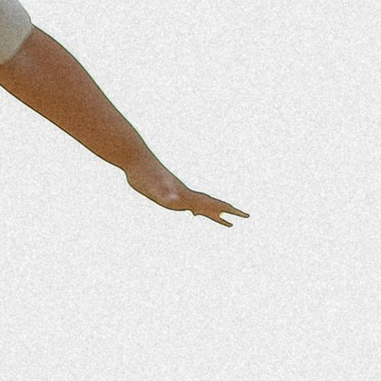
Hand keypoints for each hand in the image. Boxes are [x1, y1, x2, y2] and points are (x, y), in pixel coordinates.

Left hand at [127, 160, 247, 224]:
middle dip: (228, 213)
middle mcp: (186, 193)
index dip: (230, 211)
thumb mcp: (156, 190)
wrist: (135, 158)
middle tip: (243, 218)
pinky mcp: (169, 192)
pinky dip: (195, 210)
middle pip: (212, 205)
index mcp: (187, 196)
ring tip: (224, 221)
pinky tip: (194, 213)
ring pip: (201, 205)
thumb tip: (175, 199)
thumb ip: (168, 195)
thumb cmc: (145, 175)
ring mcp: (178, 192)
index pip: (214, 204)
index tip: (246, 216)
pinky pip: (188, 204)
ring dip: (214, 214)